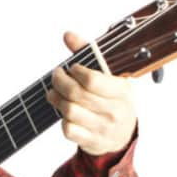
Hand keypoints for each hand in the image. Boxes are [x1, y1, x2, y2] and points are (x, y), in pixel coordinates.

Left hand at [46, 31, 136, 155]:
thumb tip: (68, 35)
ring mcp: (103, 128)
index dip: (75, 71)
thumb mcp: (109, 75)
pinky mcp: (91, 141)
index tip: (71, 67)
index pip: (92, 79)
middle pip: (75, 93)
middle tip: (56, 76)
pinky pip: (68, 129)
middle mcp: (114, 110)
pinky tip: (65, 113)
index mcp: (121, 90)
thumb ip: (88, 53)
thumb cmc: (112, 99)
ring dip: (57, 99)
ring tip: (55, 93)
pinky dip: (62, 120)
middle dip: (59, 82)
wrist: (122, 135)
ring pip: (69, 110)